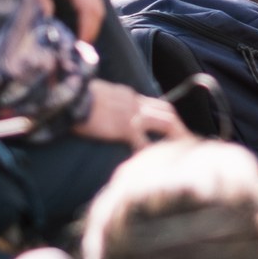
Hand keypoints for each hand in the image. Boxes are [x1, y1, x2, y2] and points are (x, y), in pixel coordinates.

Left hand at [15, 0, 103, 41]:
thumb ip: (41, 3)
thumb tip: (47, 27)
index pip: (88, 10)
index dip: (87, 31)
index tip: (79, 48)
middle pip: (97, 10)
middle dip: (91, 31)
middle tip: (80, 51)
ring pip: (97, 5)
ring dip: (91, 24)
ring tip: (79, 41)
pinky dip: (89, 13)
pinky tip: (79, 24)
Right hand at [76, 80, 193, 146]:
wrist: (69, 97)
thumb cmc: (76, 99)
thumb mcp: (98, 95)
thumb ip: (109, 103)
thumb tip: (108, 113)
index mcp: (128, 95)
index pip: (154, 104)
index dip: (166, 117)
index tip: (172, 129)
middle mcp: (135, 102)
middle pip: (167, 111)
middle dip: (179, 126)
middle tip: (188, 140)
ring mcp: (133, 114)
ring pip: (166, 122)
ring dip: (178, 136)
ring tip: (184, 151)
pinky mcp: (125, 127)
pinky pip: (145, 142)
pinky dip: (153, 153)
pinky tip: (158, 164)